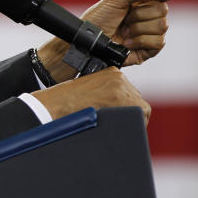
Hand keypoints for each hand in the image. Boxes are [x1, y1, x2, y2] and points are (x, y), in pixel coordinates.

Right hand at [32, 67, 150, 124]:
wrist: (56, 104)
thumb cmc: (67, 100)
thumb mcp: (90, 89)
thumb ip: (106, 92)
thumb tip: (118, 105)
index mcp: (111, 72)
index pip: (130, 91)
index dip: (127, 105)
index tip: (120, 113)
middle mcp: (118, 77)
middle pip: (136, 98)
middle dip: (130, 111)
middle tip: (117, 120)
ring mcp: (121, 87)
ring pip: (141, 107)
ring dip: (132, 117)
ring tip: (118, 124)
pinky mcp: (120, 99)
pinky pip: (141, 113)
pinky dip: (135, 121)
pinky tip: (121, 125)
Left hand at [80, 0, 175, 65]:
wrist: (89, 41)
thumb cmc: (98, 18)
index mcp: (141, 2)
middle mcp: (148, 17)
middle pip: (163, 10)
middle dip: (140, 14)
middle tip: (125, 19)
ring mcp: (150, 34)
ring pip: (162, 26)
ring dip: (138, 28)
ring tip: (124, 31)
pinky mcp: (149, 50)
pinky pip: (158, 42)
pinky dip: (141, 41)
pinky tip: (127, 43)